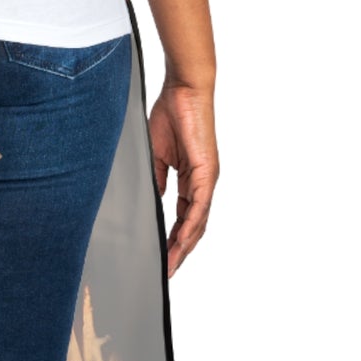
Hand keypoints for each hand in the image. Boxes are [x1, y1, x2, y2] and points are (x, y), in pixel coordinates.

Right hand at [148, 80, 217, 276]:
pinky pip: (199, 205)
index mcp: (190, 178)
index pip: (183, 216)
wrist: (183, 90)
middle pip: (194, 226)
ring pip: (199, 221)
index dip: (173, 237)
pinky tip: (181, 241)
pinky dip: (190, 226)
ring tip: (171, 264)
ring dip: (185, 245)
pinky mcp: (207, 171)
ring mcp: (206, 179)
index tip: (161, 255)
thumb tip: (153, 201)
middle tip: (166, 270)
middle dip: (180, 250)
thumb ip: (157, 178)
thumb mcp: (157, 153)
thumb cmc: (170, 114)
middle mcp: (202, 182)